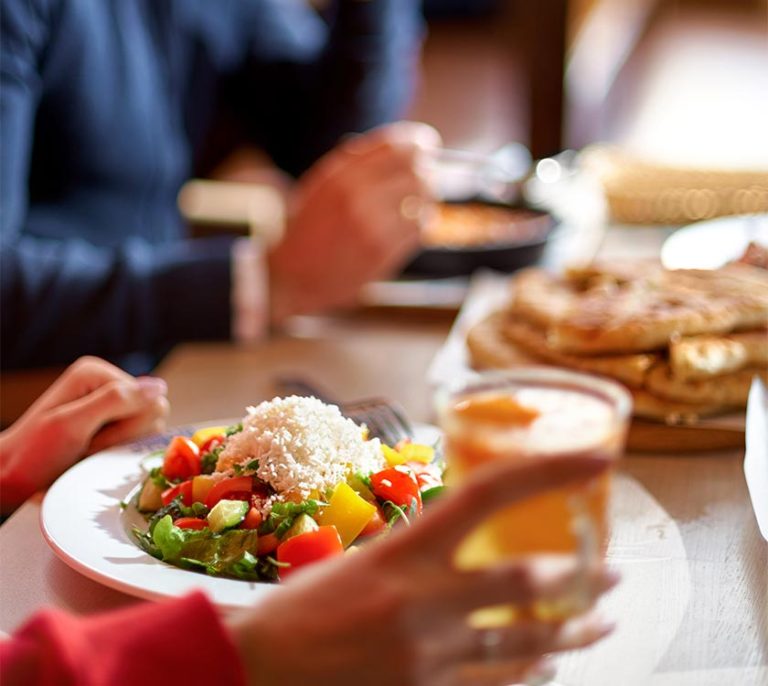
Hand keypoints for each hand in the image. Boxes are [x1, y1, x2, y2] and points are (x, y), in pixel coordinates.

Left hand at [0, 356, 168, 512]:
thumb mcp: (71, 425)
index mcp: (98, 373)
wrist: (14, 478)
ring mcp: (112, 406)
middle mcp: (108, 385)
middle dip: (122, 437)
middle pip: (153, 413)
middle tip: (88, 445)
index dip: (126, 426)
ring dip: (119, 448)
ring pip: (148, 430)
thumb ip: (114, 401)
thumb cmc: (34, 454)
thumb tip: (159, 386)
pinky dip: (119, 454)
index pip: (150, 398)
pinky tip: (96, 456)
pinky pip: (139, 441)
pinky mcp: (114, 426)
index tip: (91, 437)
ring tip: (88, 452)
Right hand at [229, 454, 618, 685]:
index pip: (489, 492)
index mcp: (405, 549)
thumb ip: (419, 553)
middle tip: (616, 571)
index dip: (551, 469)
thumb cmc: (304, 607)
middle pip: (528, 583)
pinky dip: (531, 674)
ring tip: (605, 623)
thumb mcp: (364, 561)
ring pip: (526, 646)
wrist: (260, 667)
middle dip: (584, 577)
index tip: (597, 458)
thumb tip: (464, 545)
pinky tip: (549, 667)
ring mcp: (428, 655)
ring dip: (575, 633)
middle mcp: (424, 599)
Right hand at [268, 121, 440, 322]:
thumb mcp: (321, 186)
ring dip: (425, 197)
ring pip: (422, 199)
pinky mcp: (382, 252)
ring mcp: (371, 226)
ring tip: (416, 202)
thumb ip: (355, 164)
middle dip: (426, 170)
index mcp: (338, 174)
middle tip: (427, 175)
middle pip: (415, 169)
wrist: (290, 277)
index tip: (426, 143)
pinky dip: (419, 224)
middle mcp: (355, 196)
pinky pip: (418, 229)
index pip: (394, 145)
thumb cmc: (308, 229)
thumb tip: (404, 145)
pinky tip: (408, 226)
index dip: (417, 140)